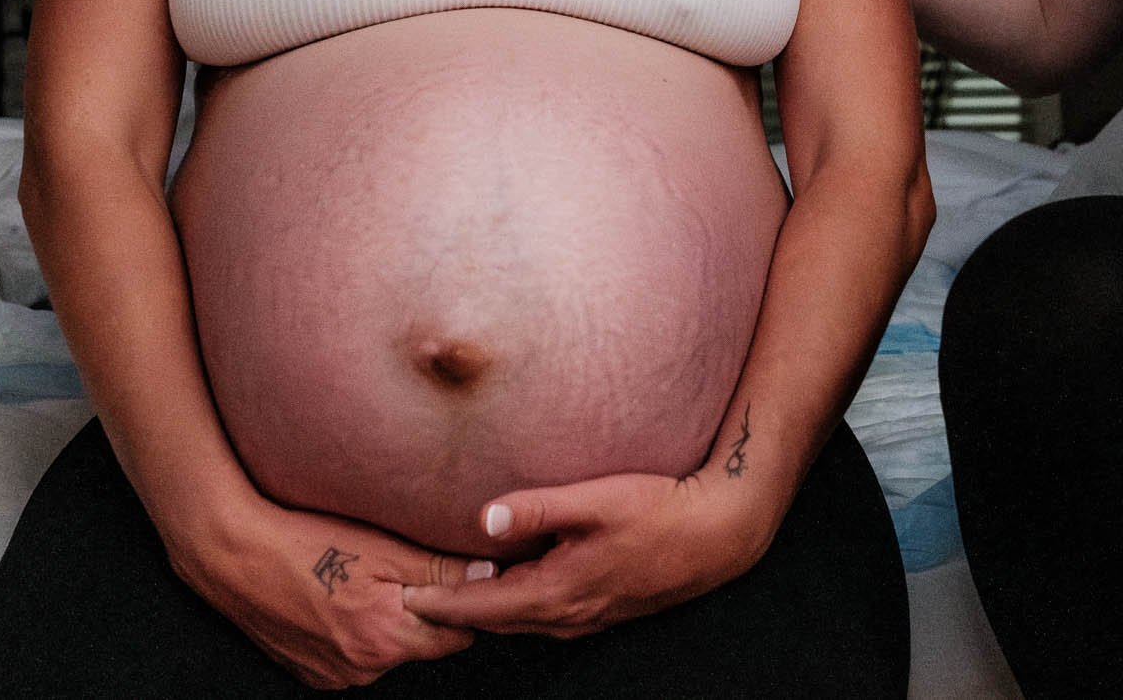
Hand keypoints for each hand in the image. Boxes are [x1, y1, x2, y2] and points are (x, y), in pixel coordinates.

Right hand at [166, 491, 489, 689]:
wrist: (232, 556)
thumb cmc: (306, 542)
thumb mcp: (381, 548)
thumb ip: (439, 569)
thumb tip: (489, 575)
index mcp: (386, 640)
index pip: (455, 635)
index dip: (460, 603)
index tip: (453, 576)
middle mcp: (363, 669)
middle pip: (420, 645)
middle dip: (422, 612)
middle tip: (403, 569)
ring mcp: (333, 676)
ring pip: (386, 650)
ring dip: (387, 623)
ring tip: (364, 579)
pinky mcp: (311, 673)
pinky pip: (352, 657)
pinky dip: (355, 633)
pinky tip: (337, 598)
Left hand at [399, 471, 771, 638]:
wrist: (718, 535)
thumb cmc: (659, 511)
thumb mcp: (595, 501)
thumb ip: (537, 509)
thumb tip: (483, 518)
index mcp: (557, 592)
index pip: (482, 608)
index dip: (441, 604)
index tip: (404, 599)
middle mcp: (568, 615)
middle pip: (497, 621)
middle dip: (456, 612)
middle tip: (415, 597)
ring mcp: (588, 617)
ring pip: (522, 620)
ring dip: (488, 610)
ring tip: (454, 592)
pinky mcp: (603, 608)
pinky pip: (547, 615)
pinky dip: (519, 605)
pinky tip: (514, 584)